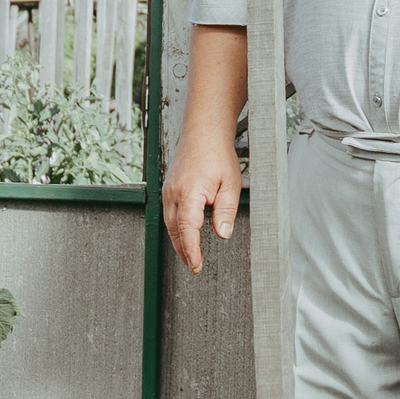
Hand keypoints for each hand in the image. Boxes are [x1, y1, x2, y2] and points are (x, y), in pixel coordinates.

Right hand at [164, 25, 250, 273]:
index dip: (191, 251)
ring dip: (179, 240)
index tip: (196, 266)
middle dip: (184, 251)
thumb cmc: (218, 155)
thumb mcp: (231, 184)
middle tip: (195, 266)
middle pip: (174, 231)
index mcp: (189, 194)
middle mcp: (173, 194)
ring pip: (169, 223)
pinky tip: (185, 233)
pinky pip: (169, 213)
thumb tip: (222, 235)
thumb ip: (226, 211)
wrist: (204, 131)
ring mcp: (168, 191)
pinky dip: (176, 226)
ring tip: (191, 255)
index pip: (187, 231)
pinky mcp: (169, 188)